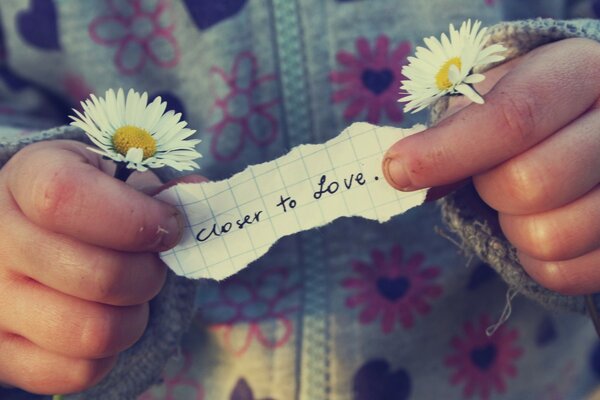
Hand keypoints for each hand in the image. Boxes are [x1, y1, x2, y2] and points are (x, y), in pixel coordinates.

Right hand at [0, 140, 181, 393]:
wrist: (26, 240)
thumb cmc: (83, 206)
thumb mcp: (110, 176)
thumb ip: (155, 185)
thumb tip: (197, 190)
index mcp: (26, 179)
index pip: (66, 199)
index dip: (134, 219)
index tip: (169, 226)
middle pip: (100, 276)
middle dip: (149, 274)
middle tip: (152, 264)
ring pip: (94, 332)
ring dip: (134, 316)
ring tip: (131, 295)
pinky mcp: (3, 354)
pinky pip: (78, 371)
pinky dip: (109, 352)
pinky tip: (105, 319)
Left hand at [384, 38, 599, 294]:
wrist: (583, 131)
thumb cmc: (524, 112)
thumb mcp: (491, 98)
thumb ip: (451, 130)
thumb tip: (399, 170)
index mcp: (579, 71)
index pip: (514, 118)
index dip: (447, 152)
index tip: (397, 169)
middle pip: (529, 184)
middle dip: (490, 190)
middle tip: (493, 178)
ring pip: (549, 237)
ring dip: (513, 228)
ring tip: (523, 202)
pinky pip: (563, 273)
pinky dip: (534, 261)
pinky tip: (541, 226)